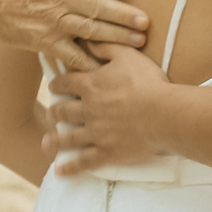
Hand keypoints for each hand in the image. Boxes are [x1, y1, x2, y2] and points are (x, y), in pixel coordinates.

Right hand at [0, 0, 149, 70]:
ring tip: (139, 42)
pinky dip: (90, 62)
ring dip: (116, 38)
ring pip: (90, 31)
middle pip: (97, 7)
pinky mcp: (44, 42)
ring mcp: (52, 22)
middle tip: (146, 22)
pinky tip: (109, 67)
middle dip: (123, 15)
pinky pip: (72, 55)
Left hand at [42, 43, 173, 174]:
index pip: (65, 84)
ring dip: (55, 140)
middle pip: (62, 111)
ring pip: (68, 138)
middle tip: (53, 113)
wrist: (164, 114)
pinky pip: (84, 162)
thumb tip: (88, 39)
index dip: (57, 84)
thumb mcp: (127, 55)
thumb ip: (106, 47)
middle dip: (55, 112)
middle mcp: (88, 110)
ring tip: (47, 142)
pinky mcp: (107, 153)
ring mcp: (96, 134)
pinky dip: (71, 168)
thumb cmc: (148, 83)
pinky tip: (60, 171)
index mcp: (91, 86)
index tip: (54, 86)